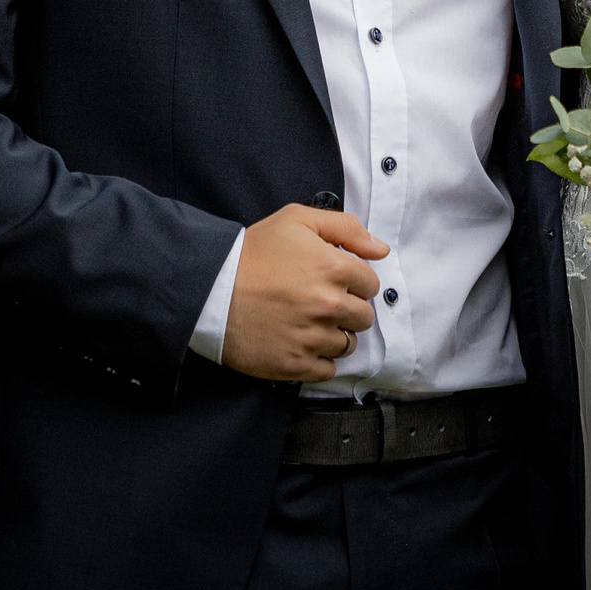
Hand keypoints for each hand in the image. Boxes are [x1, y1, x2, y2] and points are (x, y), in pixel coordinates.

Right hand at [222, 205, 388, 381]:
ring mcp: (313, 338)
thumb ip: (345, 227)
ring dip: (333, 335)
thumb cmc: (253, 252)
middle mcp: (329, 305)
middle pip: (364, 317)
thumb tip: (380, 249)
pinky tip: (300, 342)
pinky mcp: (295, 365)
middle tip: (320, 302)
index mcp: (334, 268)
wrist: (210, 289)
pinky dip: (318, 360)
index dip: (353, 280)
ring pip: (347, 344)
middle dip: (347, 309)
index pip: (371, 283)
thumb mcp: (297, 220)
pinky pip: (327, 369)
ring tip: (307, 322)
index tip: (333, 281)